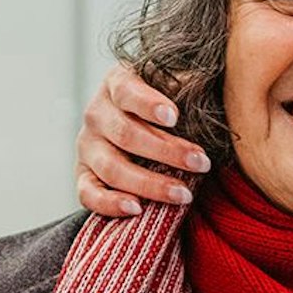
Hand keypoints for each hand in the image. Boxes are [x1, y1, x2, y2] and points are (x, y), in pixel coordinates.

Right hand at [75, 64, 213, 215]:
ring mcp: (87, 147)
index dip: (148, 104)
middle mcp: (96, 114)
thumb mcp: (173, 87)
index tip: (175, 117)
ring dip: (150, 184)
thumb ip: (186, 89)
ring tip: (184, 194)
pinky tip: (137, 209)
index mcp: (116, 83)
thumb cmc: (165, 105)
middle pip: (126, 134)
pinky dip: (110, 204)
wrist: (135, 124)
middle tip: (201, 163)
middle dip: (167, 152)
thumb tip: (209, 97)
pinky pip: (88, 194)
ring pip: (112, 168)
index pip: (127, 91)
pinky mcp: (83, 175)